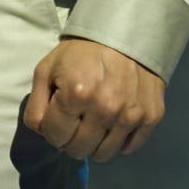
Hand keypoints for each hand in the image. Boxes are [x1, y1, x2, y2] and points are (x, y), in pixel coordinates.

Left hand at [22, 36, 164, 162]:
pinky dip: (118, 141)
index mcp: (76, 94)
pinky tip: (113, 122)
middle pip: (79, 150)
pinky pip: (129, 148)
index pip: (55, 137)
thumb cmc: (80, 52)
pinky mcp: (151, 116)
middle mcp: (106, 108)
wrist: (123, 33)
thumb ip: (36, 104)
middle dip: (71, 139)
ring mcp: (131, 115)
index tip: (58, 116)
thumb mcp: (47, 68)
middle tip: (74, 121)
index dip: (52, 129)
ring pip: (103, 155)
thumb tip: (42, 133)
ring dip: (94, 143)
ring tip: (93, 122)